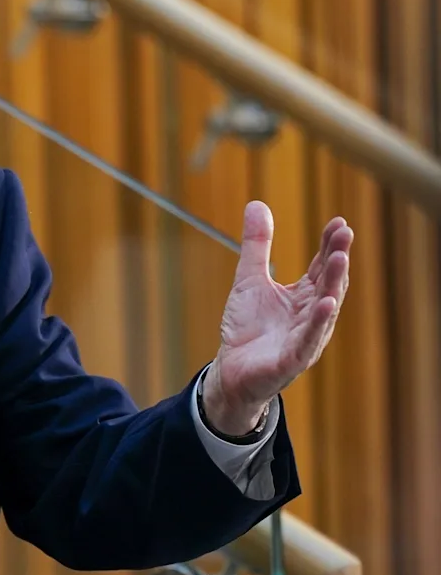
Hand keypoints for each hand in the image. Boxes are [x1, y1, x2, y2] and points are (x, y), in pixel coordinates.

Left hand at [203, 201, 351, 435]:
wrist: (231, 370)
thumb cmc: (248, 327)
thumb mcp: (249, 279)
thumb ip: (256, 245)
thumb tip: (257, 204)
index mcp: (303, 297)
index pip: (322, 267)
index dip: (329, 245)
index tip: (338, 222)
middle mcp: (311, 316)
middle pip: (328, 283)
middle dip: (337, 258)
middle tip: (344, 232)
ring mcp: (305, 338)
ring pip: (324, 309)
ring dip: (334, 284)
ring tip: (340, 259)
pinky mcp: (292, 359)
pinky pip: (308, 340)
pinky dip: (318, 322)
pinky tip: (326, 304)